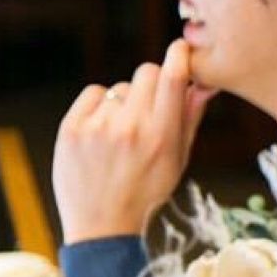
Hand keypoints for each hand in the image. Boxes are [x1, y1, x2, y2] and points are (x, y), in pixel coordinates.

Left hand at [52, 39, 216, 242]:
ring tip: (121, 135)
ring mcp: (98, 128)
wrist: (102, 227)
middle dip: (154, 83)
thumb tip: (204, 83)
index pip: (174, 77)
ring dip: (126, 102)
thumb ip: (190, 118)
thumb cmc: (147, 193)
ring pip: (121, 88)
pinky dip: (101, 105)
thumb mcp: (178, 160)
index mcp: (162, 137)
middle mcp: (130, 128)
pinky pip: (94, 93)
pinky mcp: (72, 129)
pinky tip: (102, 130)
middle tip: (151, 107)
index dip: (179, 55)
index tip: (180, 49)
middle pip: (147, 72)